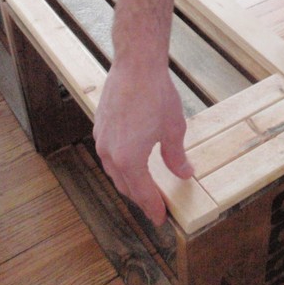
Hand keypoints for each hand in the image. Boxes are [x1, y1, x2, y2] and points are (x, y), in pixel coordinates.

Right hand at [94, 61, 191, 225]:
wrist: (136, 66)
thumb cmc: (157, 95)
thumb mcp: (174, 129)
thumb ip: (176, 156)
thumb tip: (184, 173)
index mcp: (129, 159)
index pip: (142, 193)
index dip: (152, 207)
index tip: (160, 219)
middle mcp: (110, 153)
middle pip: (126, 185)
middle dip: (141, 198)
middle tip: (154, 208)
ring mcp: (102, 140)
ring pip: (114, 171)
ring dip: (129, 182)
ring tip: (143, 188)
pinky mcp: (99, 127)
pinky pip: (109, 156)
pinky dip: (121, 166)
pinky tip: (130, 162)